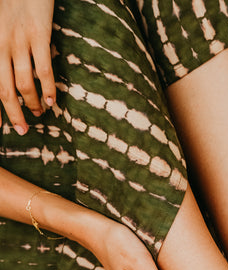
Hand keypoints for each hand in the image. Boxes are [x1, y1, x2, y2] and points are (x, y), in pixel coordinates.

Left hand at [0, 0, 56, 133]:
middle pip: (4, 89)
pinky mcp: (39, 35)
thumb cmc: (10, 3)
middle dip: (13, 113)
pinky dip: (48, 88)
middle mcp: (0, 44)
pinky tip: (52, 100)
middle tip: (23, 129)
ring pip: (24, 83)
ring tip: (39, 112)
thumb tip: (9, 80)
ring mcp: (19, 40)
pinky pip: (44, 70)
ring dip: (32, 103)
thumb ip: (2, 51)